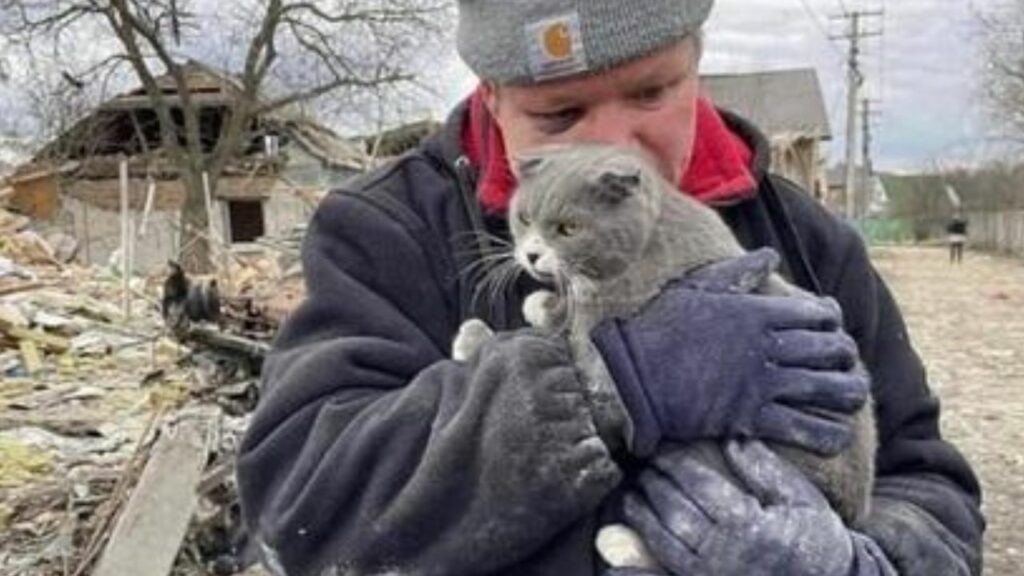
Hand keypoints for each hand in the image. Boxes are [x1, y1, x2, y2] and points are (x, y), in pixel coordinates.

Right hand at [590, 248, 868, 456]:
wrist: (631, 376)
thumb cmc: (659, 329)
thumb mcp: (697, 288)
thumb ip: (738, 272)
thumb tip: (770, 254)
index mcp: (756, 312)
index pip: (817, 313)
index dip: (833, 320)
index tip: (832, 325)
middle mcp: (766, 346)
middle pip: (830, 349)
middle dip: (846, 356)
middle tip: (847, 361)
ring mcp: (761, 384)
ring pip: (826, 388)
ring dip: (849, 392)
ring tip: (855, 394)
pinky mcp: (751, 417)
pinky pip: (803, 427)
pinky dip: (827, 433)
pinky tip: (837, 434)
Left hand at [621, 441, 895, 575]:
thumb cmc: (817, 538)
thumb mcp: (800, 498)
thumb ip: (764, 469)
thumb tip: (732, 438)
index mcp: (748, 524)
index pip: (698, 485)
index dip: (675, 464)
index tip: (661, 446)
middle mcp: (724, 552)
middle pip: (675, 511)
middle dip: (654, 485)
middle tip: (642, 467)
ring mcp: (711, 575)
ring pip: (663, 542)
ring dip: (642, 517)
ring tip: (632, 497)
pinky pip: (664, 573)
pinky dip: (640, 565)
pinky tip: (624, 552)